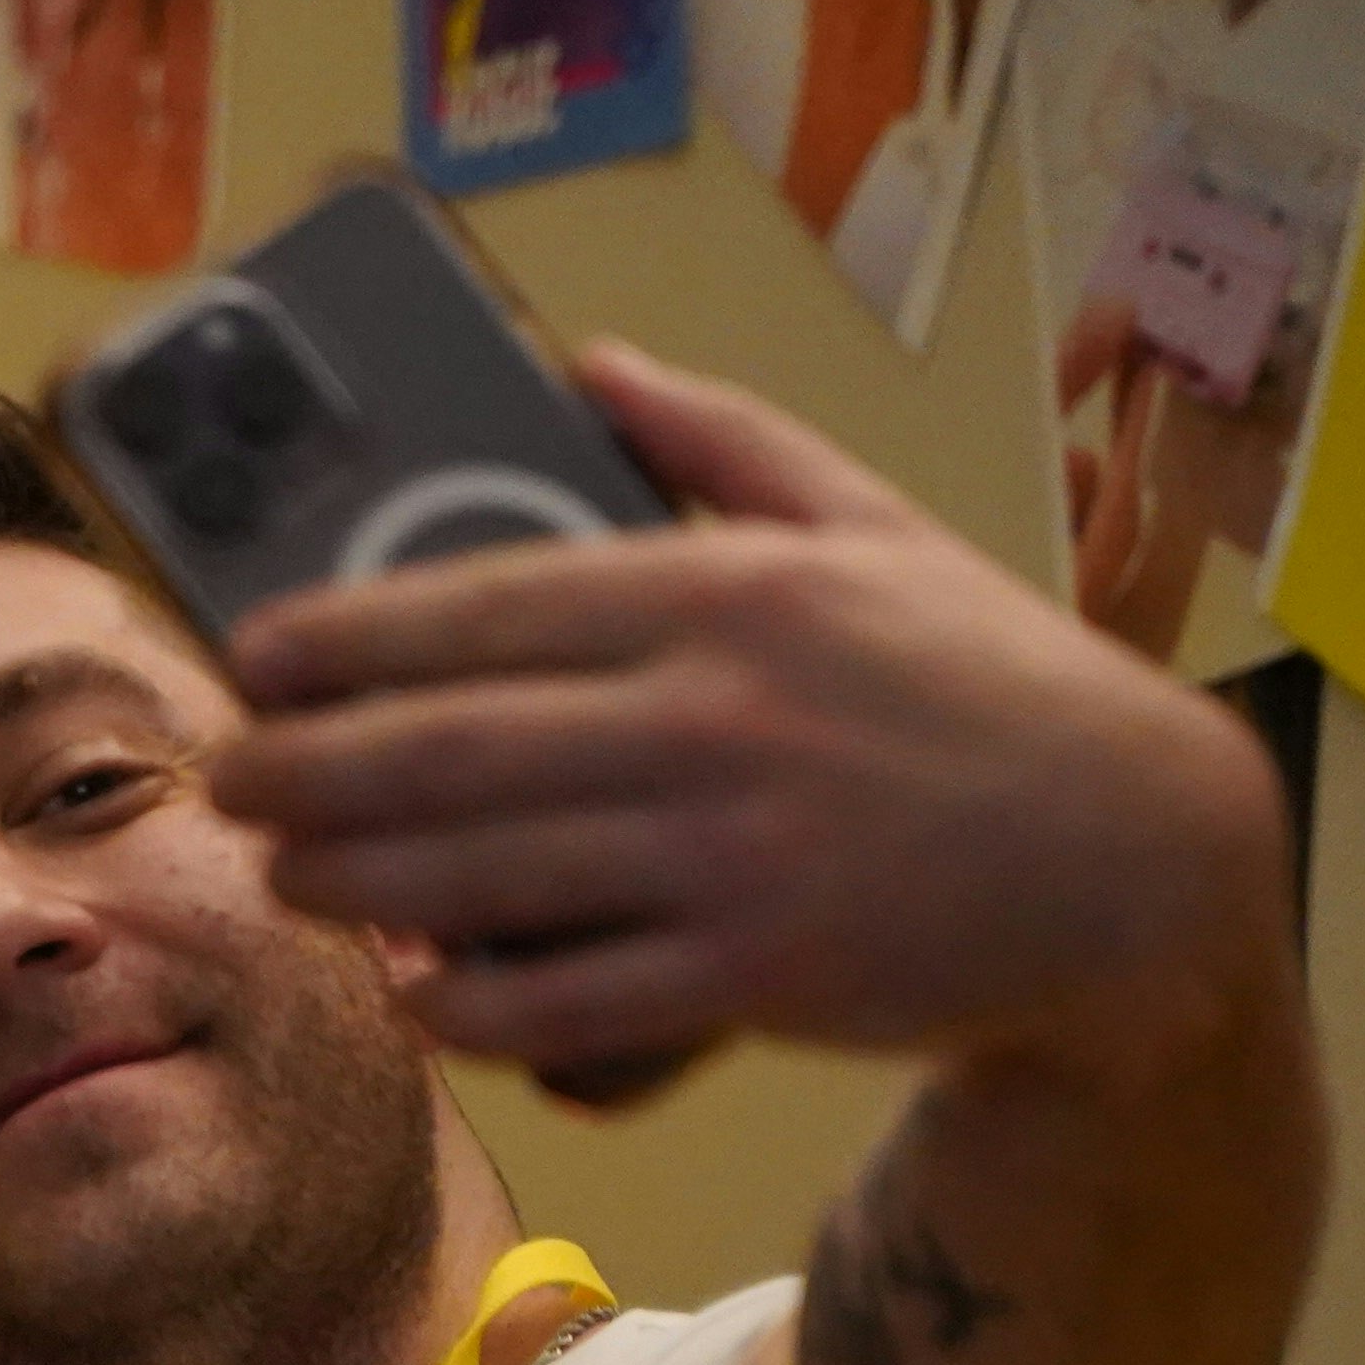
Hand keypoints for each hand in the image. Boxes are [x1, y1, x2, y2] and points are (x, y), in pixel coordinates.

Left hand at [206, 343, 1292, 1097]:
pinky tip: (416, 990)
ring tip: (287, 874)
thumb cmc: (990, 691)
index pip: (495, 605)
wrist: (1135, 862)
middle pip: (458, 748)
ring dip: (364, 880)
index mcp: (736, 595)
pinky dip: (478, 1001)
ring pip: (494, 875)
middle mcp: (723, 718)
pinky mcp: (761, 975)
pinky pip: (575, 998)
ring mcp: (737, 854)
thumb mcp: (876, 528)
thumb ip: (727, 445)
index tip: (257, 654)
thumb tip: (596, 363)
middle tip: (229, 781)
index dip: (350, 637)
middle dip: (315, 768)